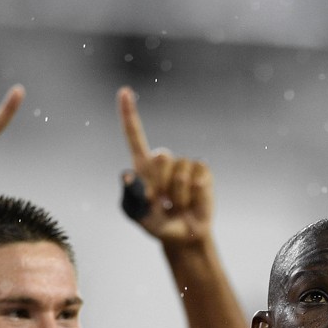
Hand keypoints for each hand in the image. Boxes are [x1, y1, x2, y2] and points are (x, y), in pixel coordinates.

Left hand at [117, 86, 213, 246]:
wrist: (184, 236)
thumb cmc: (157, 223)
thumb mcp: (138, 214)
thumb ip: (131, 197)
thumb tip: (126, 176)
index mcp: (142, 165)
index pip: (134, 134)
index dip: (128, 113)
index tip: (124, 91)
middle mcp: (163, 160)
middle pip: (161, 156)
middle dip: (161, 183)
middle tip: (163, 201)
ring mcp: (184, 164)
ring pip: (180, 173)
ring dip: (178, 196)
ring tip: (177, 205)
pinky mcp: (203, 171)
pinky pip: (198, 177)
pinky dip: (195, 194)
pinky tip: (192, 201)